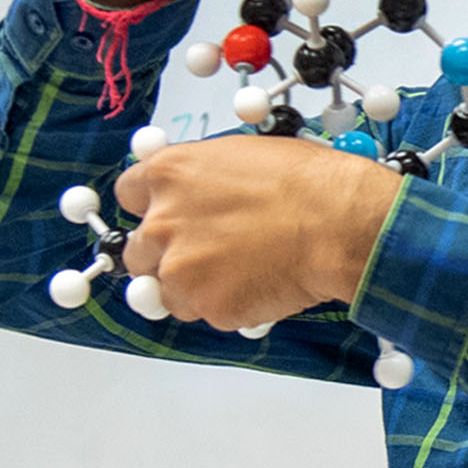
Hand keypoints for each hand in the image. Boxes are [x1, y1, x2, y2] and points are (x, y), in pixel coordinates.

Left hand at [115, 136, 401, 329]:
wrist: (339, 224)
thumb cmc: (306, 183)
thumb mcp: (241, 154)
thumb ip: (201, 177)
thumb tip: (196, 191)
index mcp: (168, 174)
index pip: (128, 195)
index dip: (151, 207)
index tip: (167, 216)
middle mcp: (162, 222)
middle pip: (138, 251)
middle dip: (165, 255)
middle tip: (204, 253)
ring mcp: (180, 269)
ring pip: (166, 290)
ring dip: (193, 286)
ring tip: (238, 271)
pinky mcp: (206, 306)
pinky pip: (204, 312)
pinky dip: (225, 305)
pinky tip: (256, 285)